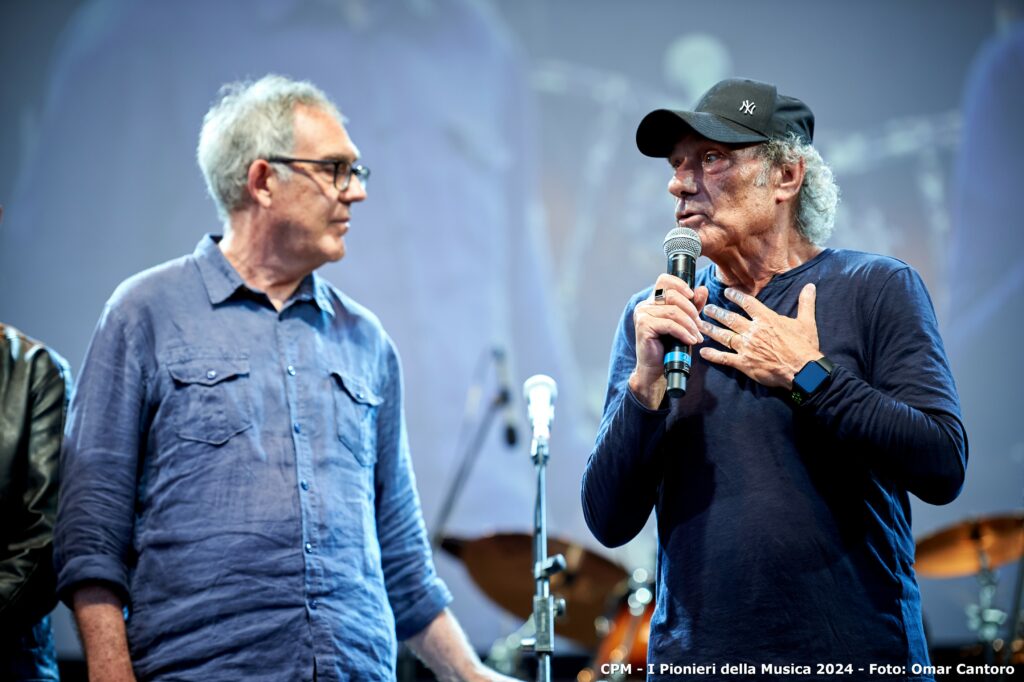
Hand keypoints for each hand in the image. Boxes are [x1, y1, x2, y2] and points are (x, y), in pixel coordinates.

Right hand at [629, 274, 707, 407]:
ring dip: (689, 324)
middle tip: (699, 325)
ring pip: (673, 311)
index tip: (692, 295)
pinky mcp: (644, 326)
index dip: (680, 284)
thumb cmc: (669, 346)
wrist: (656, 369)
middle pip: (672, 295)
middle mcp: (644, 305)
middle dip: (691, 310)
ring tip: (697, 336)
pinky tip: (690, 341)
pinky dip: (683, 332)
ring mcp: (642, 315)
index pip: (664, 280)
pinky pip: (669, 324)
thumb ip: (693, 305)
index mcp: (652, 301)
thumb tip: (702, 289)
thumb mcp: (685, 323)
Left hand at [697, 283, 819, 388]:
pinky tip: (703, 352)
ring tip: (701, 323)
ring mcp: (747, 347)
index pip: (748, 304)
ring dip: (711, 329)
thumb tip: (811, 286)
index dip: (736, 296)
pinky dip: (713, 355)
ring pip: (724, 336)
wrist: (803, 370)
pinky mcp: (744, 363)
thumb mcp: (806, 322)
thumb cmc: (804, 347)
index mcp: (767, 320)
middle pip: (730, 319)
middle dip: (717, 312)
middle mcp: (753, 331)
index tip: (727, 292)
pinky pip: (725, 358)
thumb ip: (805, 303)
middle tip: (707, 308)